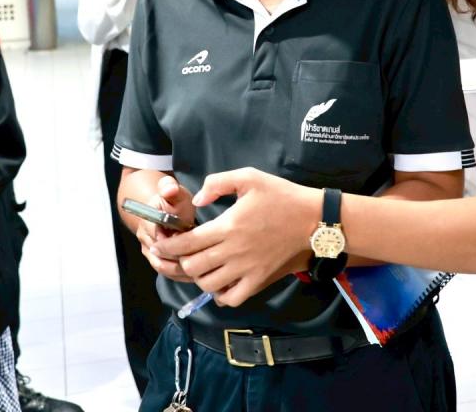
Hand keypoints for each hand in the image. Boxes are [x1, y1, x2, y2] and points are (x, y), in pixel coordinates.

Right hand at [135, 175, 195, 282]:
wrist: (161, 209)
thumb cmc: (171, 201)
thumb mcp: (173, 192)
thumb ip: (169, 188)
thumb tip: (169, 189)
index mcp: (148, 223)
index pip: (160, 240)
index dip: (178, 244)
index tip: (195, 242)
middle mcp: (146, 241)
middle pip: (161, 259)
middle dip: (182, 261)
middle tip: (204, 260)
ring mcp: (151, 254)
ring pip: (165, 269)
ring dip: (183, 271)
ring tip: (204, 270)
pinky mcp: (159, 261)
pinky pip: (169, 273)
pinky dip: (183, 276)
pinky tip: (200, 274)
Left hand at [151, 168, 321, 306]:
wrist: (313, 219)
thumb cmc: (281, 196)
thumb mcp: (249, 177)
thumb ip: (217, 183)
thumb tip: (197, 200)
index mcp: (227, 226)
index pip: (186, 243)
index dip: (168, 245)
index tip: (161, 242)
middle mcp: (233, 252)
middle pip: (193, 267)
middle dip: (181, 260)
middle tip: (182, 252)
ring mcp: (246, 269)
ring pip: (208, 285)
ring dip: (199, 277)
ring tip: (201, 266)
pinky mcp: (259, 280)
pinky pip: (232, 298)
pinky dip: (221, 294)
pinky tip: (222, 281)